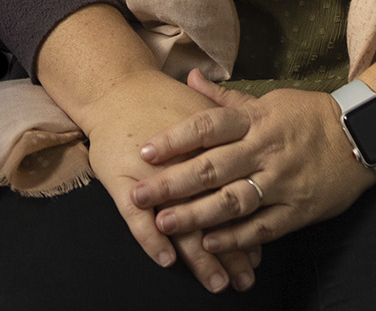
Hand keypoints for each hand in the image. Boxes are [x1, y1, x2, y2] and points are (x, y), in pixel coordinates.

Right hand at [75, 68, 263, 292]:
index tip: (259, 257)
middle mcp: (185, 166)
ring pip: (181, 225)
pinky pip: (137, 219)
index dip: (248, 228)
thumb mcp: (203, 115)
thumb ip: (231, 141)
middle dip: (231, 253)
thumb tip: (258, 171)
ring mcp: (154, 177)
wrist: (117, 91)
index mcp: (208, 151)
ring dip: (200, 258)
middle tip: (244, 281)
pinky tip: (166, 260)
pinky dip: (152, 241)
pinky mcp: (125, 183)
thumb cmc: (162, 103)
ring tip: (217, 283)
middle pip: (214, 216)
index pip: (234, 197)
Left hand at [130, 69, 374, 254]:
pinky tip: (208, 244)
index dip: (176, 138)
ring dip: (197, 215)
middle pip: (213, 168)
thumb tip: (191, 77)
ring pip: (233, 201)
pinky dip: (235, 237)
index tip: (145, 150)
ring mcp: (282, 183)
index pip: (209, 126)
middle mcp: (265, 151)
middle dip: (173, 183)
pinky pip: (262, 228)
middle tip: (139, 195)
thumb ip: (226, 98)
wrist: (362, 136)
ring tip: (164, 225)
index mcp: (256, 121)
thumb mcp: (269, 100)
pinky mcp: (298, 211)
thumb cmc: (308, 115)